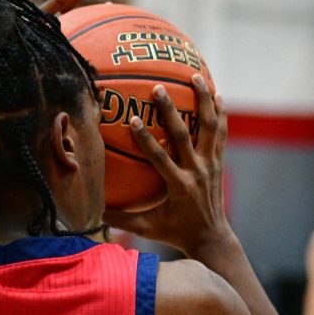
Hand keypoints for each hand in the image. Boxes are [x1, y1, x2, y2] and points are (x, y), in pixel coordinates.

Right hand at [104, 75, 230, 255]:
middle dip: (170, 111)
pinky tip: (217, 94)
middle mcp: (197, 172)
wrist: (211, 238)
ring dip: (203, 100)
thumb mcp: (147, 228)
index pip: (160, 158)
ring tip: (195, 76)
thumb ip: (120, 219)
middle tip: (158, 89)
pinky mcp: (219, 161)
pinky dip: (220, 113)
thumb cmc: (175, 232)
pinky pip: (221, 132)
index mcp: (179, 186)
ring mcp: (211, 165)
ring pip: (209, 127)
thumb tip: (92, 210)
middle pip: (184, 135)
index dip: (145, 139)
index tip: (132, 119)